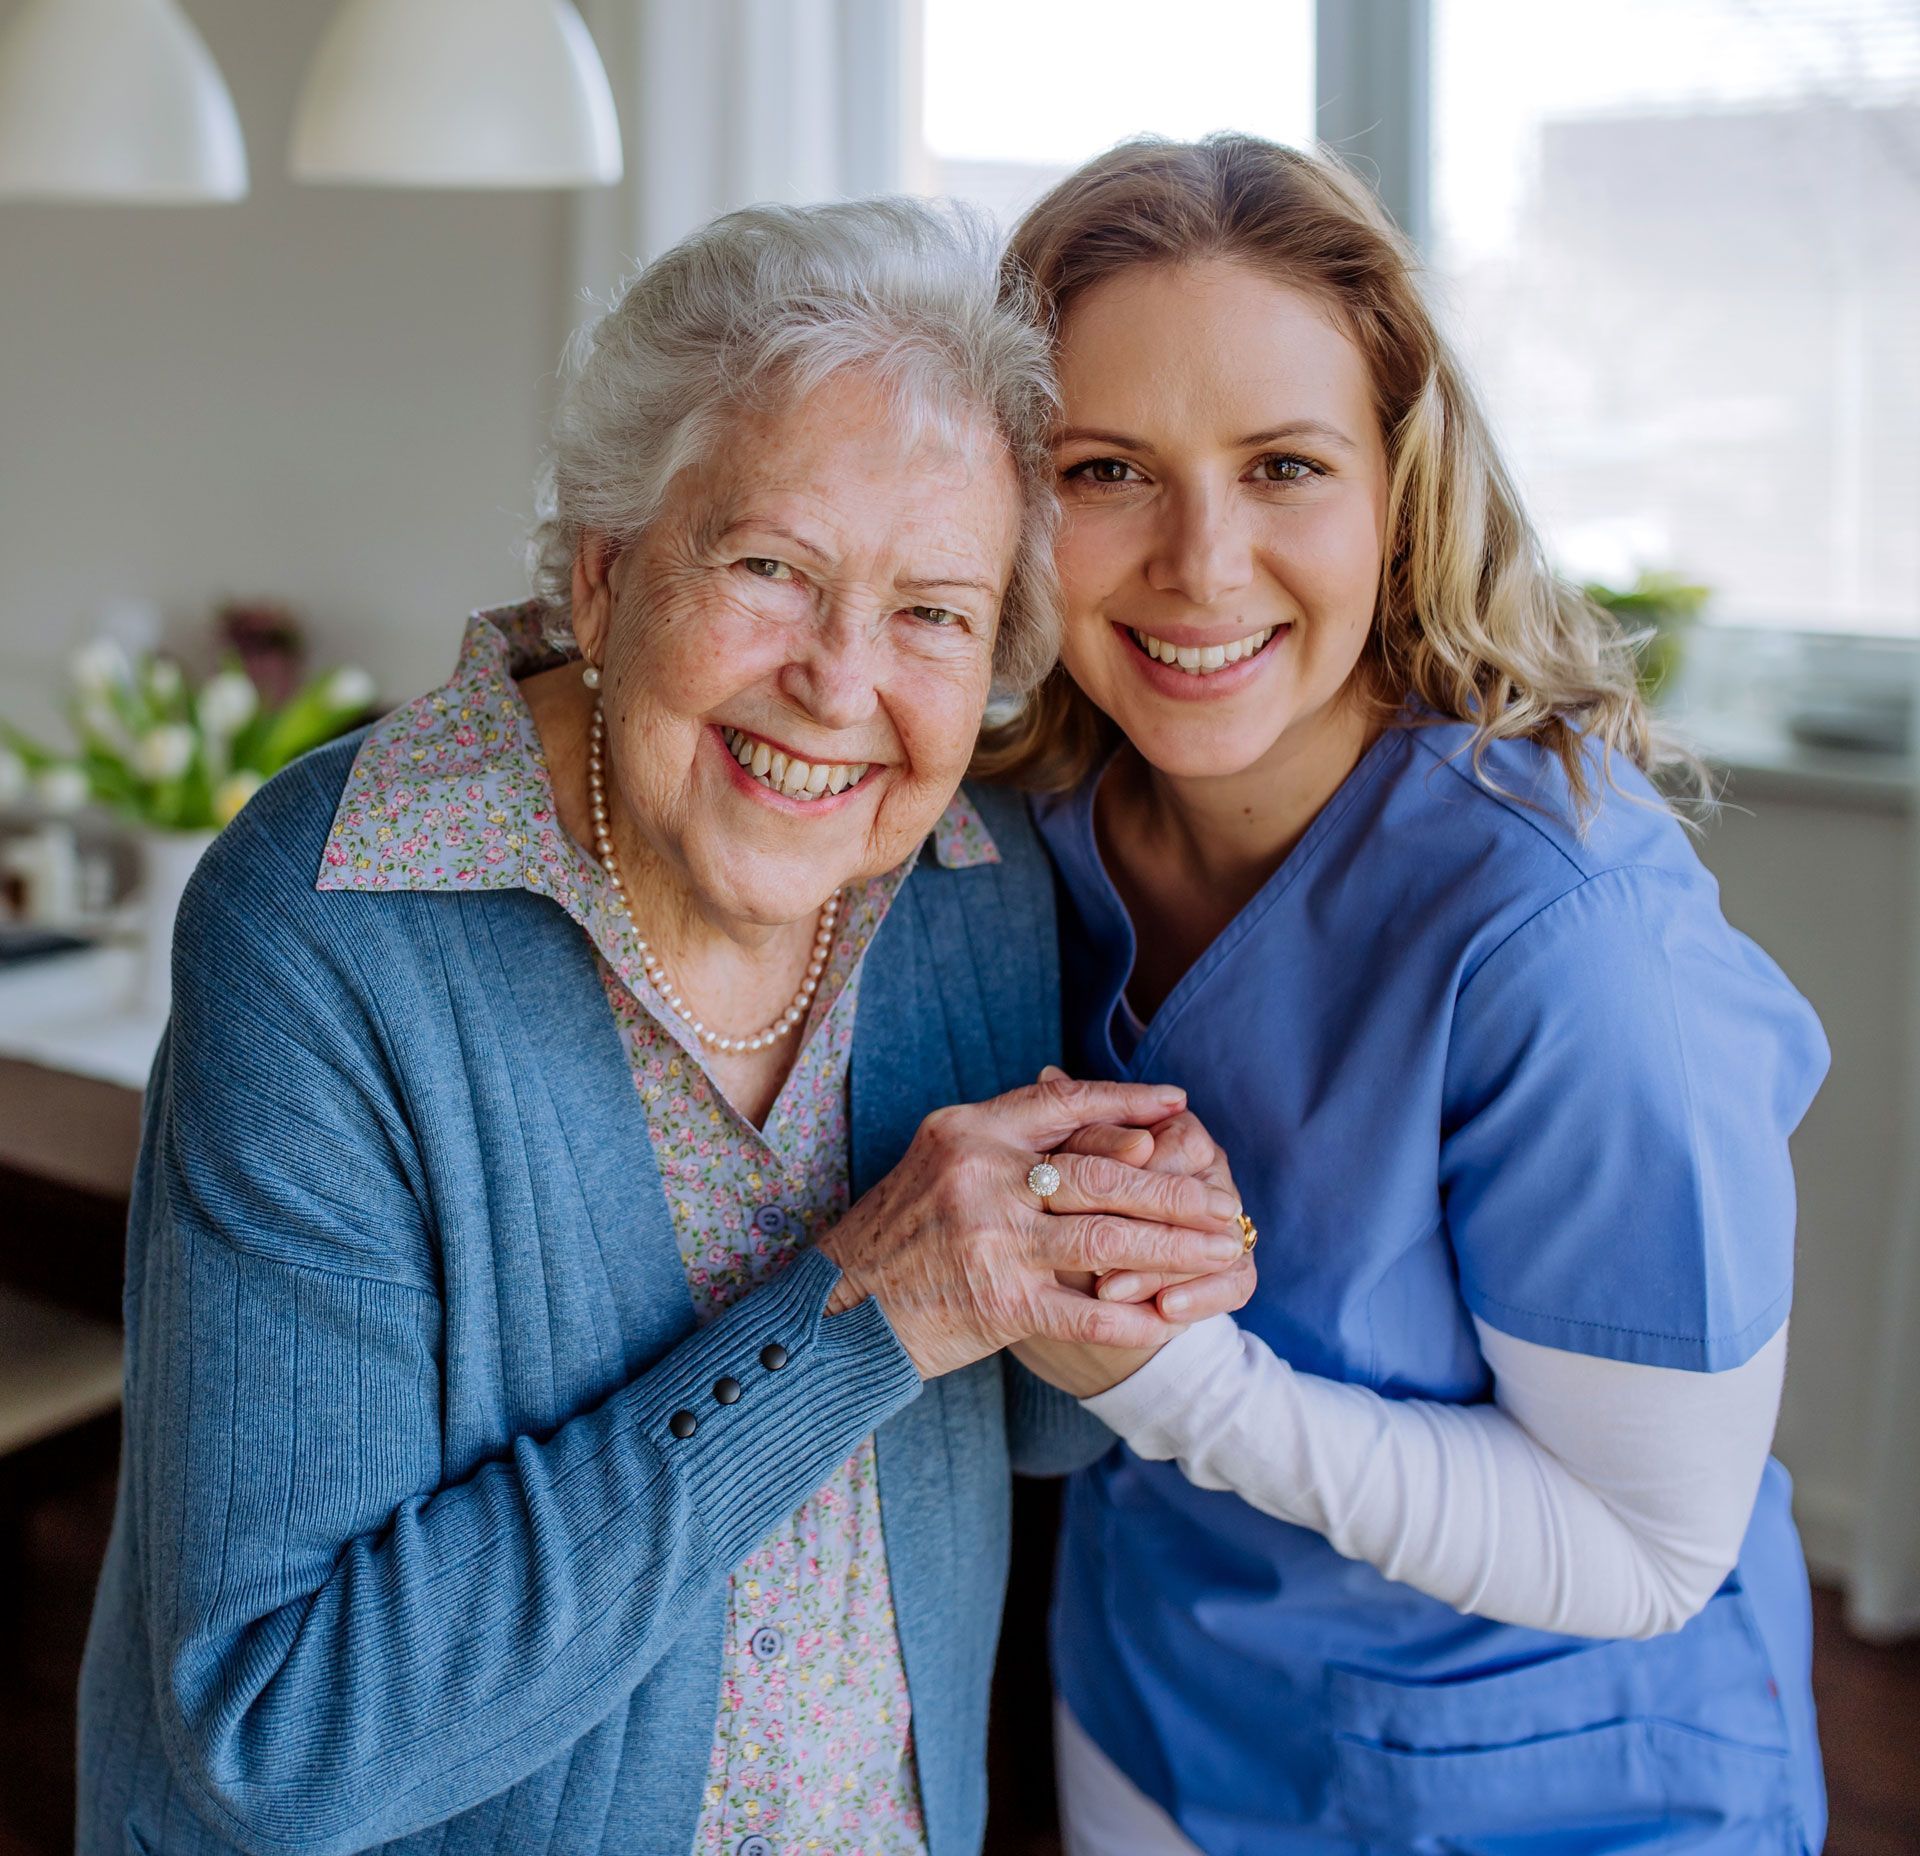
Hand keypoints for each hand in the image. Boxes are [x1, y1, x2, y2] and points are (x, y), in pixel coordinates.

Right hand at [816, 1075, 1244, 1380]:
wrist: (839, 1312)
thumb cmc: (897, 1234)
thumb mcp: (941, 1162)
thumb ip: (1011, 1138)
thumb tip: (1106, 1125)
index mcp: (970, 1131)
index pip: (1067, 1104)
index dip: (1129, 1103)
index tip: (1179, 1107)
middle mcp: (981, 1177)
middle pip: (1104, 1174)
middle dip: (1175, 1189)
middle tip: (1223, 1200)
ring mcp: (991, 1241)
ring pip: (1109, 1238)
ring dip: (1176, 1248)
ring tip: (1220, 1252)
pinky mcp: (1000, 1304)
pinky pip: (1088, 1310)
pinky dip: (1137, 1316)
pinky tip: (1172, 1319)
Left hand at [1063, 1105, 1252, 1317]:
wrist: (1097, 1271)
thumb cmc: (1079, 1200)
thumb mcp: (1072, 1164)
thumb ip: (1069, 1127)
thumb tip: (1048, 1074)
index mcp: (1180, 1132)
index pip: (1175, 1144)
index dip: (1131, 1173)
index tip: (1082, 1196)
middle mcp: (1212, 1169)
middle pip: (1193, 1195)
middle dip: (1140, 1227)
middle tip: (1089, 1255)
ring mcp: (1231, 1218)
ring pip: (1213, 1241)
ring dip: (1159, 1268)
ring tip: (1108, 1290)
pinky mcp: (1236, 1266)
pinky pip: (1237, 1281)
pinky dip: (1201, 1298)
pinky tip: (1164, 1312)